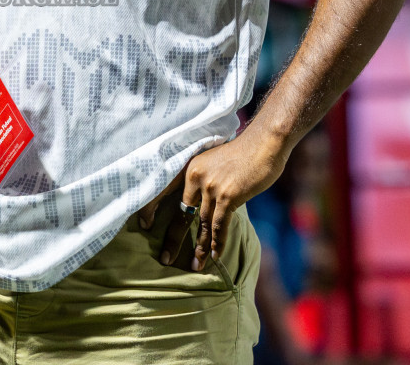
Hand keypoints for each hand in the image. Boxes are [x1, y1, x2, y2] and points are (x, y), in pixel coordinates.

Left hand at [136, 125, 288, 270]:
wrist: (265, 143)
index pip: (163, 190)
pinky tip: (214, 256)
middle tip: (165, 258)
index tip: (144, 225)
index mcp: (189, 167)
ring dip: (198, 247)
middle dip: (173, 239)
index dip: (151, 208)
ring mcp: (211, 187)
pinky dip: (216, 243)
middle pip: (180, 213)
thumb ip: (205, 181)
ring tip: (195, 266)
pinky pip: (219, 226)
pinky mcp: (227, 196)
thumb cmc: (243, 153)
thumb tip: (200, 205)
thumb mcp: (214, 162)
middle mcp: (195, 177)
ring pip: (201, 223)